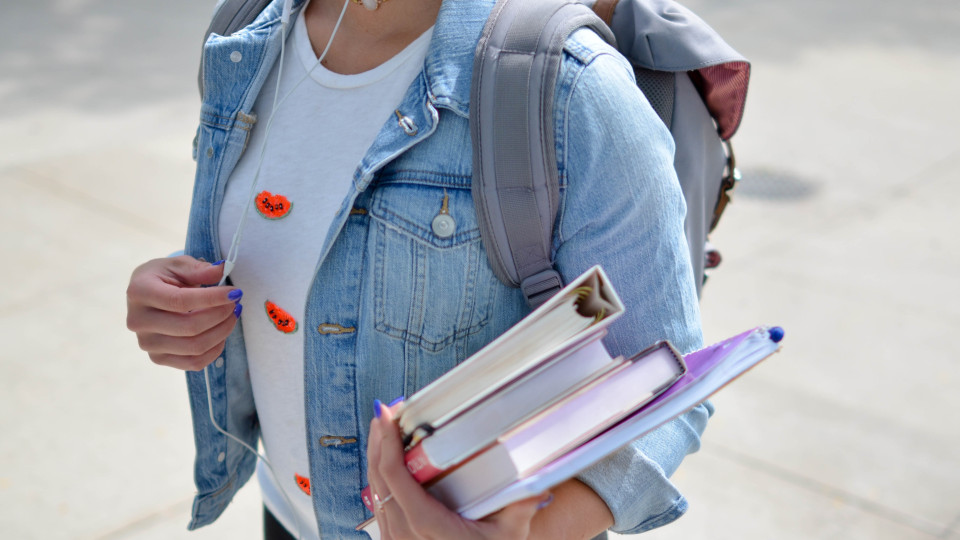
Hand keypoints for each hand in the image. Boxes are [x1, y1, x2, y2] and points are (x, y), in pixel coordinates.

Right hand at [126, 256, 241, 370]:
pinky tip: (222, 333)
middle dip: (221, 315)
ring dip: (222, 332)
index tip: (235, 292)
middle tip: (236, 303)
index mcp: (139, 292)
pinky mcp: (158, 358)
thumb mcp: (178, 265)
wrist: (146, 295)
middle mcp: (138, 321)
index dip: (212, 298)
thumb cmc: (164, 277)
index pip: (180, 301)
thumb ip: (199, 269)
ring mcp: (147, 343)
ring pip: (195, 347)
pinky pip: (194, 363)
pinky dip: (215, 349)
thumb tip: (221, 270)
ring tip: (232, 316)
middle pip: (190, 327)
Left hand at [366, 401, 550, 539]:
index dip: (387, 444)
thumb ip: (522, 507)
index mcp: (428, 527)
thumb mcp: (511, 534)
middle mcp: (404, 535)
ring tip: (385, 427)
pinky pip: (379, 502)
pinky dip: (381, 476)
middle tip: (386, 411)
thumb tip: (540, 484)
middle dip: (378, 440)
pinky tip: (388, 458)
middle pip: (379, 478)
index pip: (395, 478)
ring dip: (377, 456)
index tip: (387, 416)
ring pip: (375, 490)